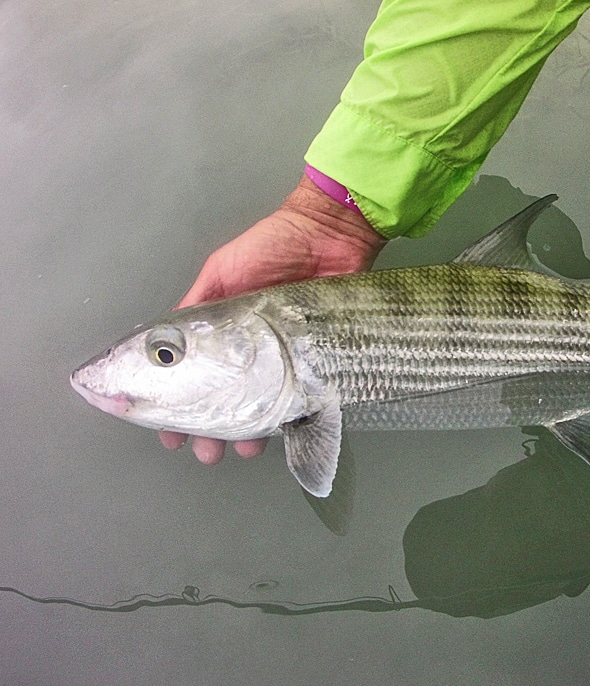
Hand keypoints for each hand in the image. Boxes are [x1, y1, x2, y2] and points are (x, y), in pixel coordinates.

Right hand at [159, 173, 386, 463]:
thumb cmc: (273, 246)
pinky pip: (298, 393)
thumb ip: (199, 303)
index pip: (193, 373)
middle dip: (210, 427)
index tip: (165, 428)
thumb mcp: (223, 270)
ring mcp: (284, 355)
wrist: (329, 235)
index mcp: (222, 330)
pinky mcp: (314, 357)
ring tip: (239, 448)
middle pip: (226, 397)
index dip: (177, 402)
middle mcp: (251, 349)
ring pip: (261, 403)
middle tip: (202, 449)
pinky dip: (288, 416)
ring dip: (246, 430)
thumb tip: (168, 338)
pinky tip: (279, 431)